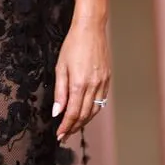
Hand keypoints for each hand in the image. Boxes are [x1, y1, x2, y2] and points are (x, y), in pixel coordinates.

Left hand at [53, 22, 110, 141]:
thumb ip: (59, 92)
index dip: (66, 126)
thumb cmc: (73, 45)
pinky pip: (101, 101)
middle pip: (84, 115)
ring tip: (73, 127)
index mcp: (79, 83)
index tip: (59, 135)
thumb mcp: (60, 67)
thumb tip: (57, 112)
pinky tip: (86, 113)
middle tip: (64, 136)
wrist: (90, 29)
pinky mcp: (107, 79)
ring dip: (84, 121)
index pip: (73, 113)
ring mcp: (103, 83)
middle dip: (74, 127)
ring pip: (94, 110)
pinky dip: (93, 110)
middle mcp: (93, 86)